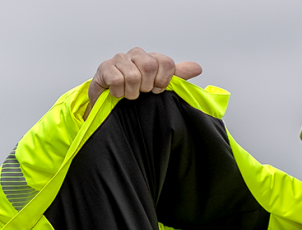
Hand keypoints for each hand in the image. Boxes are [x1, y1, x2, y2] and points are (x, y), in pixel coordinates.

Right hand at [85, 48, 202, 118]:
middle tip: (142, 92)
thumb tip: (197, 68)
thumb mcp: (159, 87)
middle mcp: (136, 55)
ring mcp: (120, 59)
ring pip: (133, 75)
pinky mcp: (105, 67)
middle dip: (146, 86)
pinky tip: (117, 93)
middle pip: (149, 66)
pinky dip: (118, 92)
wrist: (110, 102)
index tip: (157, 90)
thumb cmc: (137, 93)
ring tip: (129, 95)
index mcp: (152, 58)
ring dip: (132, 92)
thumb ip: (178, 77)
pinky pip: (116, 80)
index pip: (166, 62)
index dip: (163, 80)